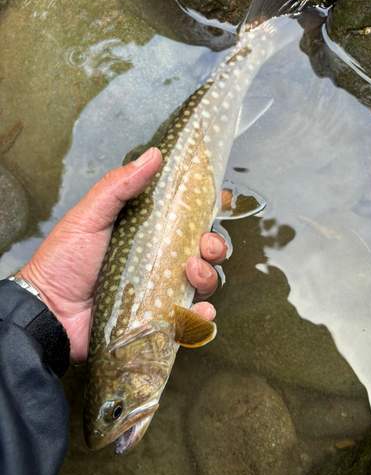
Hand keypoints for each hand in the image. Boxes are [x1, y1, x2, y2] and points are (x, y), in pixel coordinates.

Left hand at [18, 148, 226, 360]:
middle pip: (201, 252)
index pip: (184, 220)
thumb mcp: (89, 216)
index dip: (206, 211)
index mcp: (145, 234)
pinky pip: (188, 320)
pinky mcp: (157, 320)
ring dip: (207, 276)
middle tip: (204, 245)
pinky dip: (201, 317)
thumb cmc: (64, 261)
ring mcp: (159, 292)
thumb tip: (153, 154)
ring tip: (191, 271)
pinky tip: (198, 310)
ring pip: (201, 284)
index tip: (219, 201)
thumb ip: (119, 186)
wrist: (48, 312)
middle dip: (213, 246)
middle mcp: (157, 262)